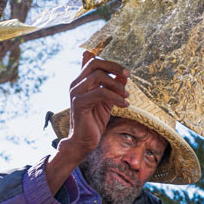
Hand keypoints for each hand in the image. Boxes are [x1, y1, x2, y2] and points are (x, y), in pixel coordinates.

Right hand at [46, 53, 128, 193]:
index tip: (126, 74)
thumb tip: (124, 75)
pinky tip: (124, 104)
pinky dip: (115, 97)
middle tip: (128, 76)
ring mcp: (76, 92)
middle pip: (95, 64)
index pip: (94, 62)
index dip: (111, 64)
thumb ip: (112, 87)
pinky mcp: (79, 102)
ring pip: (98, 76)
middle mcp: (76, 84)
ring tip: (127, 95)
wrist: (84, 141)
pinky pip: (100, 92)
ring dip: (117, 85)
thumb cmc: (94, 120)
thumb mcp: (107, 100)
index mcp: (81, 81)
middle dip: (114, 67)